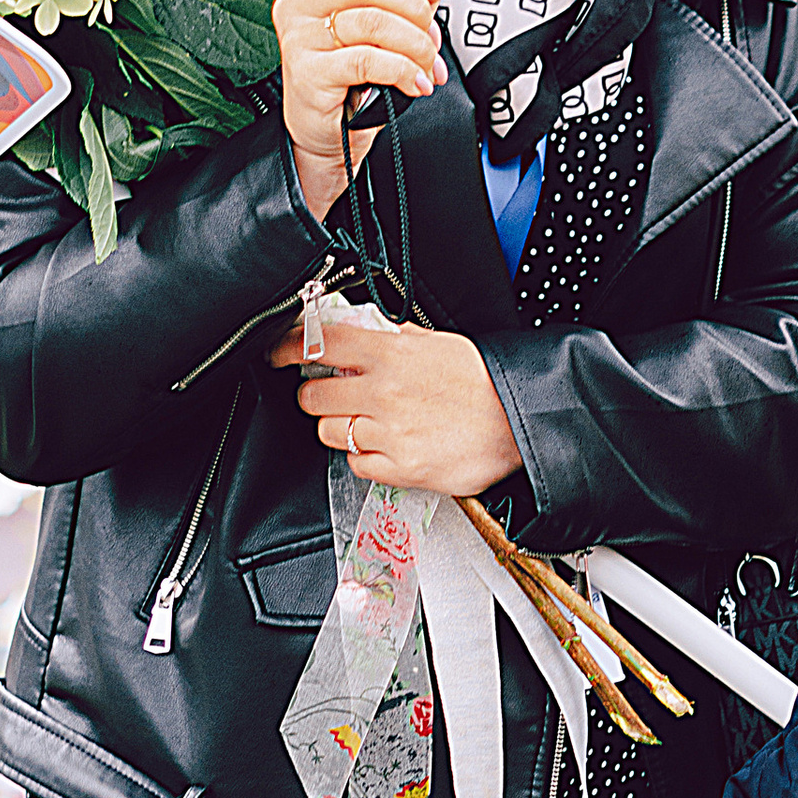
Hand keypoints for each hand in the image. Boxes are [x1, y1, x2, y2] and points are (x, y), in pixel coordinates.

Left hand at [269, 316, 523, 496]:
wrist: (521, 422)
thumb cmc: (486, 383)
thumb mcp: (440, 343)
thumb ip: (397, 339)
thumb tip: (368, 331)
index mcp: (391, 353)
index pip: (320, 343)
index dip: (288, 347)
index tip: (277, 353)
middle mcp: (384, 391)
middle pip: (313, 395)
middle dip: (315, 395)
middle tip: (331, 395)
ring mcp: (389, 432)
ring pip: (328, 432)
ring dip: (338, 427)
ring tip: (364, 422)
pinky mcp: (400, 467)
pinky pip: (356, 463)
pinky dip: (363, 456)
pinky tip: (384, 445)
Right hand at [273, 0, 445, 220]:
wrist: (331, 133)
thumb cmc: (351, 78)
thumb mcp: (384, 26)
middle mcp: (300, 3)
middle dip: (414, 10)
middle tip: (431, 37)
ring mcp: (300, 36)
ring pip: (373, 22)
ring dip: (415, 45)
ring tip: (428, 64)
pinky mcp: (309, 71)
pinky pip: (369, 59)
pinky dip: (404, 71)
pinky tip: (416, 82)